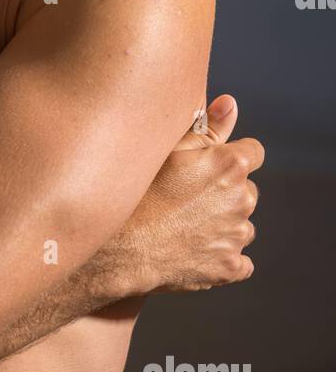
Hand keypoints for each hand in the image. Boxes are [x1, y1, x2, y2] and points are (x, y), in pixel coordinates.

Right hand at [126, 94, 263, 292]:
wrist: (118, 249)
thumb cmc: (137, 194)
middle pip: (247, 191)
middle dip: (226, 194)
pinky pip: (239, 263)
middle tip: (186, 200)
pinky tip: (194, 253)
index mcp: (231, 164)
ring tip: (184, 228)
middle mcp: (242, 199)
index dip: (232, 158)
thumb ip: (206, 127)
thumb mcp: (166, 150)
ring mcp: (236, 236)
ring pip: (241, 226)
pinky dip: (223, 259)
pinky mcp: (229, 268)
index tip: (210, 168)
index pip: (253, 153)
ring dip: (223, 226)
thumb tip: (231, 103)